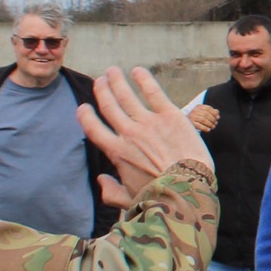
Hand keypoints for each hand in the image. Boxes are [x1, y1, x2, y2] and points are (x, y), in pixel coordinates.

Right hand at [78, 67, 215, 206]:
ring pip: (127, 96)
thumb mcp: (128, 200)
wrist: (187, 187)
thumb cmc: (159, 196)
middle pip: (109, 106)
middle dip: (102, 91)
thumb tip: (101, 180)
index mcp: (117, 153)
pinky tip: (138, 70)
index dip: (85, 116)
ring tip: (112, 71)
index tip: (83, 108)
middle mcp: (129, 133)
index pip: (94, 129)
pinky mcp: (170, 115)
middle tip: (100, 80)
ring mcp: (148, 122)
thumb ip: (111, 191)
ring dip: (117, 81)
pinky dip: (144, 79)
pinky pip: (153, 92)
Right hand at [188, 102, 220, 132]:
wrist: (185, 122)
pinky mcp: (190, 123)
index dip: (214, 113)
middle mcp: (194, 110)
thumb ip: (210, 111)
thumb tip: (217, 112)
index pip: (208, 108)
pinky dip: (205, 128)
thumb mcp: (203, 112)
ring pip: (203, 120)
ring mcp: (192, 116)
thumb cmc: (197, 117)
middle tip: (215, 123)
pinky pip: (199, 126)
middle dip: (212, 119)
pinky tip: (208, 130)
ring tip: (213, 127)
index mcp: (198, 106)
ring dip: (210, 124)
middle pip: (206, 114)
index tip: (218, 117)